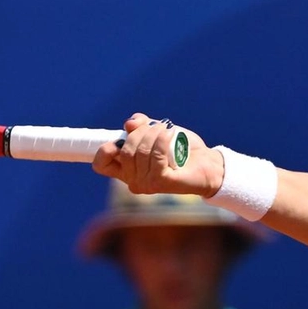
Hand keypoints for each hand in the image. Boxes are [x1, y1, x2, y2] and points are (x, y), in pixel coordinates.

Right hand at [91, 113, 224, 196]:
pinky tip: (171, 135)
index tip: (120, 139)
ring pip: (140, 150)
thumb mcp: (156, 131)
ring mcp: (146, 184)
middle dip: (140, 132)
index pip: (100, 164)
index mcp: (126, 171)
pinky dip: (163, 139)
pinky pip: (155, 153)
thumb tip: (129, 124)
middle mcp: (133, 181)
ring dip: (154, 133)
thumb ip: (140, 125)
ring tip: (167, 131)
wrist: (206, 164)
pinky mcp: (160, 182)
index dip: (105, 149)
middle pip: (124, 150)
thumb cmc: (180, 149)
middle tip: (156, 128)